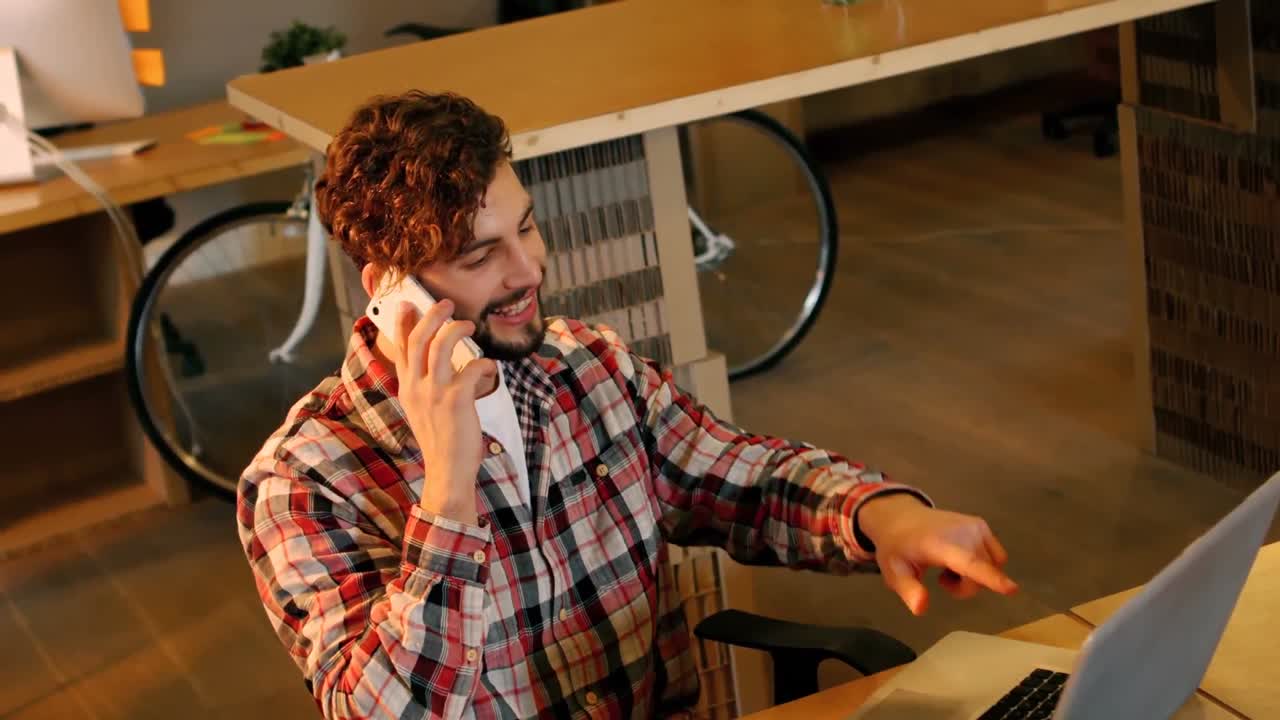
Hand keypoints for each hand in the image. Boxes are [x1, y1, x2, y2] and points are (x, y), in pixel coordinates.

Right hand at [393, 299, 497, 525]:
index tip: (407, 304)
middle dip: (432, 315)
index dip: (403, 323)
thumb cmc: (441, 440)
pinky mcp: (456, 400)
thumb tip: (434, 362)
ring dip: (456, 329)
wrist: (447, 470)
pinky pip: (472, 368)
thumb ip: (423, 386)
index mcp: (406, 388)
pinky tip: (489, 368)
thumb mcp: (422, 410)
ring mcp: (434, 393)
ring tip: (468, 325)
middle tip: (445, 303)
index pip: (400, 348)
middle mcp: (416, 387)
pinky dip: (484, 364)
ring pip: (440, 345)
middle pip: (419, 339)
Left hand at [856, 494, 1017, 615]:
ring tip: (949, 568)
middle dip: (966, 588)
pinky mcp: (982, 525)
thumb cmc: (898, 548)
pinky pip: (995, 556)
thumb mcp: (894, 572)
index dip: (990, 578)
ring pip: (993, 567)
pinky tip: (960, 559)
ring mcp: (976, 526)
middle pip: (983, 574)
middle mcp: (963, 532)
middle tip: (942, 581)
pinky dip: (983, 564)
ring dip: (976, 576)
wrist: (901, 517)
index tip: (1012, 589)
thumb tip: (921, 609)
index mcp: (940, 544)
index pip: (969, 563)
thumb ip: (909, 590)